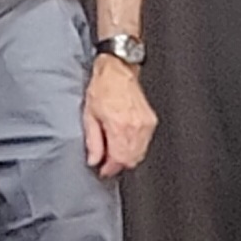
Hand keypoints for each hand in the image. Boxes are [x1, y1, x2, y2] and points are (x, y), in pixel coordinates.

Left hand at [82, 57, 156, 176]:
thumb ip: (93, 141)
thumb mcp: (89, 115)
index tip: (102, 170)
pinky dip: (135, 147)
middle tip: (106, 162)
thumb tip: (94, 159)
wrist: (118, 71)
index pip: (119, 160)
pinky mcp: (151, 121)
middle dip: (118, 165)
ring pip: (140, 154)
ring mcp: (146, 124)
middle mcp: (136, 127)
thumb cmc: (102, 88)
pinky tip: (123, 142)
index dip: (109, 169)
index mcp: (119, 126)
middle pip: (131, 160)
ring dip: (127, 157)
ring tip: (113, 151)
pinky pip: (145, 143)